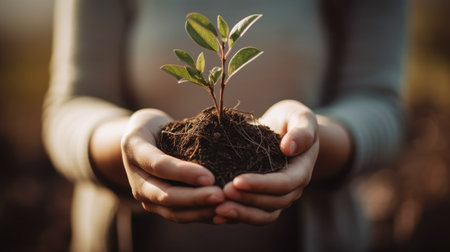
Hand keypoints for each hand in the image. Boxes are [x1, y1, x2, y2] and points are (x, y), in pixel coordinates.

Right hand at [121, 109, 224, 222]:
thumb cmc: (160, 126)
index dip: (184, 173)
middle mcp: (136, 177)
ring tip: (224, 207)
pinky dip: (200, 217)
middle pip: (164, 195)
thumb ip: (183, 131)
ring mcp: (144, 195)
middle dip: (195, 198)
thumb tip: (221, 138)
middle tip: (221, 196)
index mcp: (135, 149)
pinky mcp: (156, 206)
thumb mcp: (164, 121)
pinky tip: (220, 215)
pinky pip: (179, 216)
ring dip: (199, 212)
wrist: (141, 141)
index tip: (210, 177)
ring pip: (171, 211)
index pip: (159, 165)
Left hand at [213, 100, 318, 224]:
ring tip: (218, 210)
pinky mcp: (263, 199)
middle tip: (222, 194)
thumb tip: (288, 148)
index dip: (261, 185)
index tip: (237, 181)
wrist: (284, 129)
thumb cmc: (292, 120)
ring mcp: (277, 196)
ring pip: (263, 215)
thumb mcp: (300, 117)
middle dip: (247, 200)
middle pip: (272, 203)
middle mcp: (291, 188)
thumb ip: (301, 131)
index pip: (284, 183)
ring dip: (240, 214)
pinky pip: (252, 214)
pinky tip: (215, 215)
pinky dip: (236, 217)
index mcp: (301, 170)